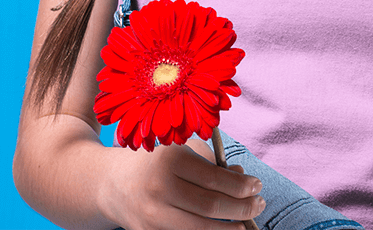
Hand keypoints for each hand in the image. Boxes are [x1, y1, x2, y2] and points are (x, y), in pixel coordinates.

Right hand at [98, 138, 264, 229]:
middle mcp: (159, 188)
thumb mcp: (182, 150)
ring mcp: (152, 215)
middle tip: (260, 205)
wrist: (112, 183)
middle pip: (210, 207)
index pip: (215, 179)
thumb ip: (212, 163)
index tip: (257, 186)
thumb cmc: (156, 162)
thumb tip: (242, 179)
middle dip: (241, 209)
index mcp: (170, 160)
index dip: (241, 187)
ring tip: (245, 224)